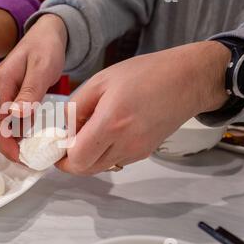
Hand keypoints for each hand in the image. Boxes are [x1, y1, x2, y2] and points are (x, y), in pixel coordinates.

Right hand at [0, 14, 67, 160]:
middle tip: (26, 162)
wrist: (48, 32)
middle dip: (7, 148)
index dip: (6, 145)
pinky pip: (9, 119)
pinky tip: (28, 141)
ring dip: (11, 142)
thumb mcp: (41, 68)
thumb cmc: (46, 47)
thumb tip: (16, 117)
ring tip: (28, 156)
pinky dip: (17, 133)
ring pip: (1, 125)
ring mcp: (2, 94)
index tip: (21, 159)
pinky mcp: (10, 96)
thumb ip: (29, 92)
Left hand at [57, 41, 230, 174]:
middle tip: (68, 142)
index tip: (56, 146)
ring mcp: (137, 151)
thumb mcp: (100, 81)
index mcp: (111, 122)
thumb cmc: (145, 74)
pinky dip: (104, 153)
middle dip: (72, 160)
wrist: (186, 81)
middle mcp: (125, 143)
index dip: (61, 158)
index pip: (77, 159)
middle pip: (86, 169)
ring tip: (89, 132)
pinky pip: (115, 160)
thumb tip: (65, 130)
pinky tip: (107, 132)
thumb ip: (76, 108)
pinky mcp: (144, 153)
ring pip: (100, 167)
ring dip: (88, 157)